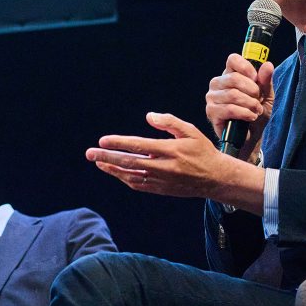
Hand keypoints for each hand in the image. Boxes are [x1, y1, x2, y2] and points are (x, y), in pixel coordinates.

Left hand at [85, 112, 264, 212]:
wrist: (215, 178)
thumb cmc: (202, 151)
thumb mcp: (190, 131)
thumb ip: (169, 122)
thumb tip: (149, 116)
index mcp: (169, 150)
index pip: (138, 145)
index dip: (119, 143)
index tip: (103, 141)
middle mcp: (163, 167)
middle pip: (129, 162)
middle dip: (107, 158)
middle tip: (90, 153)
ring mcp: (161, 180)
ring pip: (130, 175)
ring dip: (112, 169)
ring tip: (98, 162)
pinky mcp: (161, 189)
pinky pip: (138, 185)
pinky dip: (124, 179)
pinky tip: (116, 172)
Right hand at [205, 54, 274, 161]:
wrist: (252, 136)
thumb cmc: (256, 113)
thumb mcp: (266, 96)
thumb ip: (266, 81)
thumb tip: (267, 65)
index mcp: (229, 74)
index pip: (232, 60)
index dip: (246, 67)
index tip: (256, 79)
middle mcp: (218, 84)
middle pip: (234, 78)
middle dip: (252, 91)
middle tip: (258, 100)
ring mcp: (212, 97)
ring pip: (233, 94)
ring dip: (250, 104)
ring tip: (256, 111)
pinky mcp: (212, 112)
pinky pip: (229, 109)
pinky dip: (244, 113)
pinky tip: (250, 116)